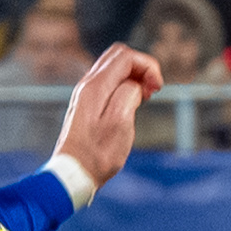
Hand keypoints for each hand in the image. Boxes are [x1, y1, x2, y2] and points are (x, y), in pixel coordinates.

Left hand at [50, 43, 163, 188]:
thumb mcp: (121, 122)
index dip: (148, 66)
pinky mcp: (86, 104)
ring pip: (113, 68)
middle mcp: (87, 85)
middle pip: (118, 56)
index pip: (126, 57)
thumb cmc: (97, 154)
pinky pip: (108, 82)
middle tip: (152, 89)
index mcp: (96, 86)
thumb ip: (130, 93)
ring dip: (133, 76)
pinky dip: (124, 86)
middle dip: (141, 67)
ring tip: (144, 97)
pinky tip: (131, 104)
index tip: (157, 87)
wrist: (73, 174)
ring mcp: (85, 94)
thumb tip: (135, 84)